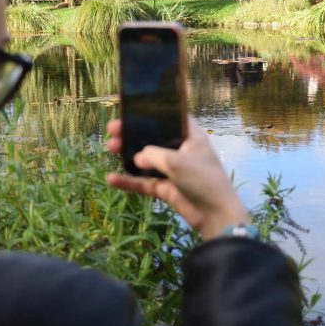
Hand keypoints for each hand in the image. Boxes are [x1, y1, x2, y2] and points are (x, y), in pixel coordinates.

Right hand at [105, 119, 249, 240]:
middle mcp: (180, 151)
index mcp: (190, 137)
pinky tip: (111, 179)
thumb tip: (136, 157)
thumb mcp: (176, 162)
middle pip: (153, 138)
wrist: (215, 215)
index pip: (172, 119)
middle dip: (133, 133)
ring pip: (146, 160)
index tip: (134, 110)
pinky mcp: (165, 188)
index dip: (154, 113)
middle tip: (113, 129)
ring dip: (128, 154)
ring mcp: (172, 170)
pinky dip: (129, 181)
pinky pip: (143, 182)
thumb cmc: (202, 179)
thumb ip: (153, 155)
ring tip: (109, 147)